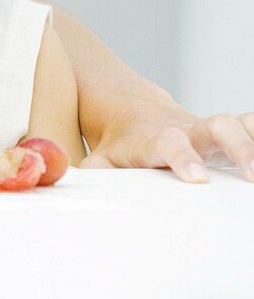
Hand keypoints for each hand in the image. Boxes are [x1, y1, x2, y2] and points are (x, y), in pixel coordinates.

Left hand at [81, 109, 253, 182]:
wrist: (129, 108)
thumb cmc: (116, 143)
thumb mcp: (99, 159)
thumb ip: (88, 176)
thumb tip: (63, 191)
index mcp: (153, 139)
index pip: (169, 143)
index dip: (183, 157)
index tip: (197, 179)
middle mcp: (186, 129)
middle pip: (216, 126)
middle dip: (237, 147)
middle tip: (252, 177)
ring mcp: (207, 128)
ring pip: (240, 124)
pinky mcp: (226, 130)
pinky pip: (251, 125)